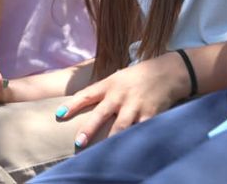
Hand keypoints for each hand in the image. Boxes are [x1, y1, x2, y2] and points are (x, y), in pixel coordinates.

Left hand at [52, 52, 188, 148]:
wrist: (168, 73)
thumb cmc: (137, 77)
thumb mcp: (118, 78)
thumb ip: (102, 91)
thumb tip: (79, 103)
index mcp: (110, 84)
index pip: (87, 94)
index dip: (72, 105)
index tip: (58, 115)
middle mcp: (120, 95)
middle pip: (101, 114)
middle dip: (89, 129)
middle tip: (78, 143)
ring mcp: (135, 106)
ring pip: (120, 127)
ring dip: (110, 141)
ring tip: (102, 153)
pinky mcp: (150, 115)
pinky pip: (140, 131)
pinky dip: (134, 141)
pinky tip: (128, 153)